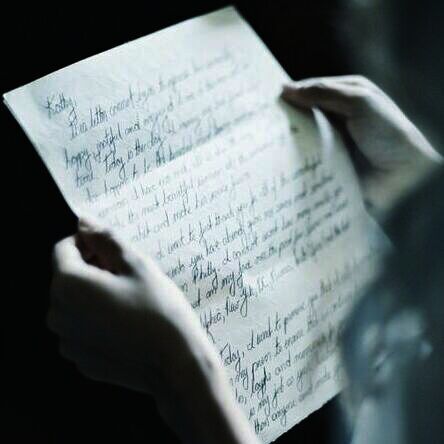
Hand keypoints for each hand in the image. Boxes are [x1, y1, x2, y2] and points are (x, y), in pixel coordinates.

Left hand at [48, 219, 258, 443]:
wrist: (175, 363)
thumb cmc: (158, 308)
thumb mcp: (136, 265)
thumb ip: (105, 239)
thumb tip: (84, 220)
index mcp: (68, 285)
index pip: (63, 248)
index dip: (88, 242)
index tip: (114, 249)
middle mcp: (58, 313)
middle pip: (67, 276)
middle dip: (92, 267)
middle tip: (128, 274)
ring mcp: (67, 340)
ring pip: (74, 302)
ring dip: (94, 292)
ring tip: (129, 298)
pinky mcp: (80, 358)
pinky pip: (81, 327)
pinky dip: (97, 318)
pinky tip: (126, 322)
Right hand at [281, 75, 441, 214]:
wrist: (404, 175)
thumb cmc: (388, 133)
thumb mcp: (358, 101)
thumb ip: (323, 92)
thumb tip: (286, 89)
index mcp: (347, 95)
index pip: (312, 89)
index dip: (291, 93)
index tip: (266, 100)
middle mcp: (339, 116)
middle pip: (305, 113)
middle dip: (286, 116)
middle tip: (261, 121)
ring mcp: (333, 140)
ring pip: (303, 136)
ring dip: (288, 139)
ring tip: (265, 141)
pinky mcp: (329, 163)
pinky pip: (308, 158)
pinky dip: (295, 158)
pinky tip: (280, 158)